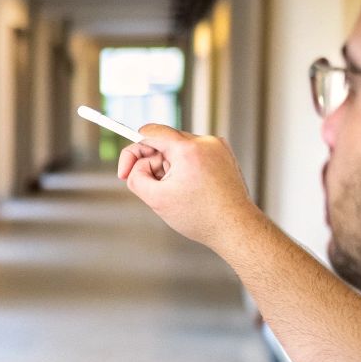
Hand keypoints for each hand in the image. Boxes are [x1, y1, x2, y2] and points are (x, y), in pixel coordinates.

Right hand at [117, 123, 261, 251]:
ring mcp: (218, 147)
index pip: (150, 133)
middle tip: (153, 188)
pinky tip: (190, 189)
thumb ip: (136, 177)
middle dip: (152, 164)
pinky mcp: (224, 155)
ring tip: (177, 192)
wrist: (236, 228)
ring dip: (169, 168)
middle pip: (164, 142)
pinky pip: (194, 155)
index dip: (132, 152)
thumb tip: (134, 167)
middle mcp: (205, 142)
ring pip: (178, 150)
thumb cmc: (200, 217)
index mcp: (188, 149)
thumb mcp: (156, 199)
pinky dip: (185, 169)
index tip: (124, 171)